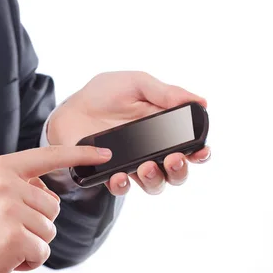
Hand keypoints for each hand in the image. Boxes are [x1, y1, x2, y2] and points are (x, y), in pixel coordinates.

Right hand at [0, 145, 112, 272]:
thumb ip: (21, 187)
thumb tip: (53, 198)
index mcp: (2, 168)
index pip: (49, 156)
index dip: (80, 154)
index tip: (104, 153)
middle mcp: (8, 184)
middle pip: (54, 206)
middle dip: (36, 225)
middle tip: (4, 231)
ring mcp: (11, 210)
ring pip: (50, 230)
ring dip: (32, 244)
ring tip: (2, 244)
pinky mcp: (15, 237)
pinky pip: (43, 251)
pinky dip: (29, 261)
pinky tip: (5, 258)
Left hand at [47, 71, 210, 195]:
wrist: (70, 106)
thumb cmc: (106, 93)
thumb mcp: (137, 84)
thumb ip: (166, 93)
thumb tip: (202, 102)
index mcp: (164, 131)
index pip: (190, 149)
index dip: (200, 154)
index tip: (201, 151)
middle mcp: (151, 152)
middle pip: (176, 173)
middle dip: (179, 171)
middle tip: (172, 159)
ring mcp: (130, 165)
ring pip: (153, 185)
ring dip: (154, 179)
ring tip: (146, 166)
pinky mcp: (108, 173)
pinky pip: (120, 188)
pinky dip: (122, 185)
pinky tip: (119, 176)